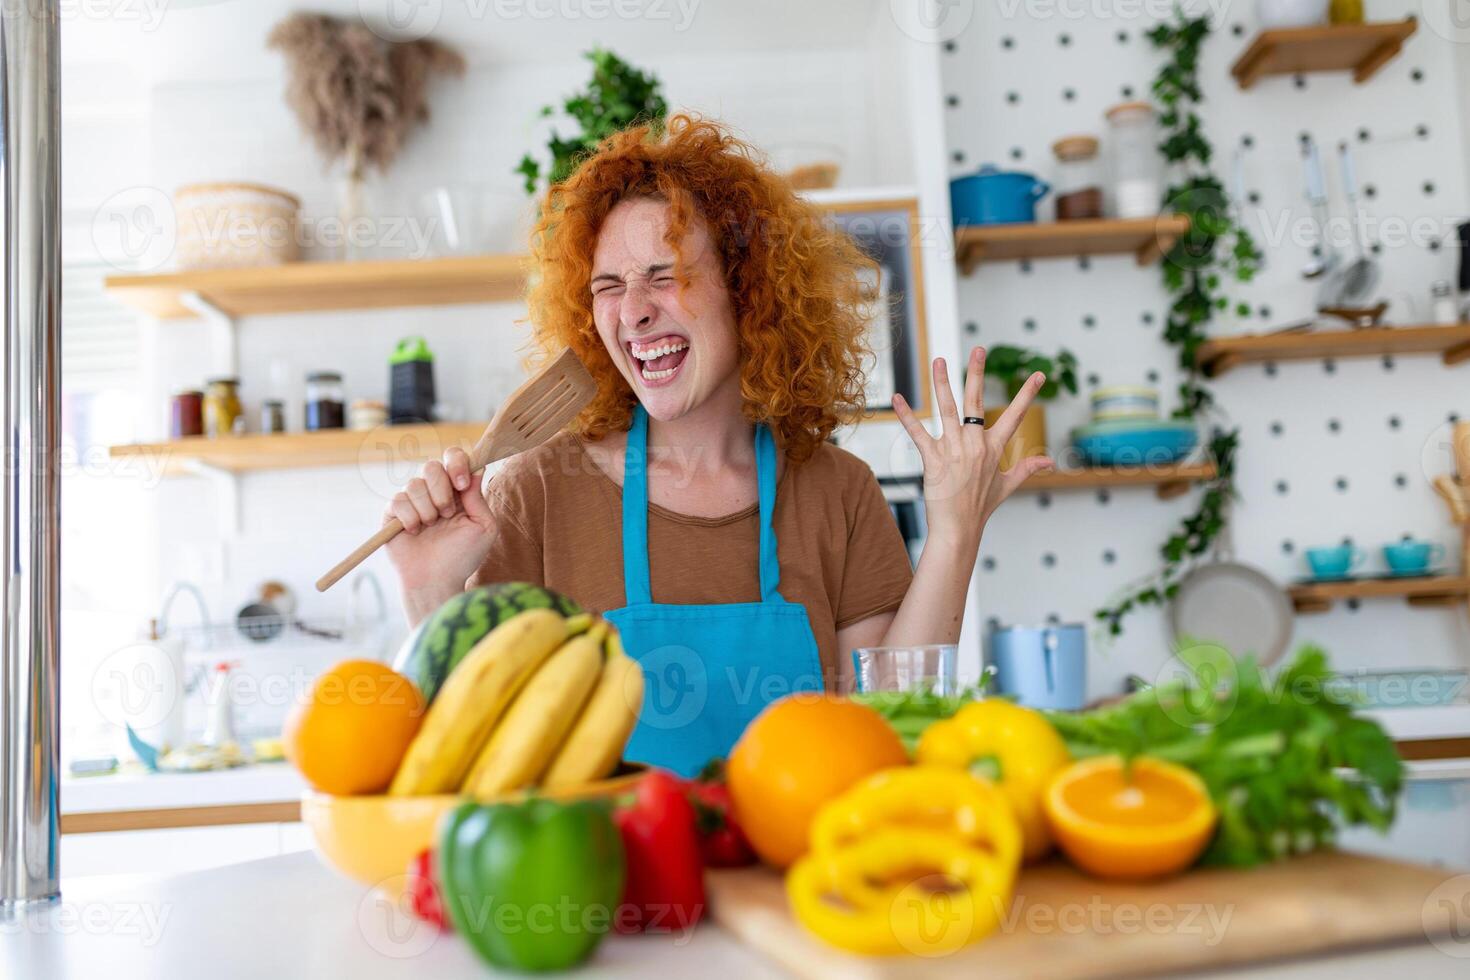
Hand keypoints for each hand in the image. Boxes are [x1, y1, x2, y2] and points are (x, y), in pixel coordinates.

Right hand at [384, 446, 496, 613]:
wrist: (436, 581)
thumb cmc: (463, 556)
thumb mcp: (482, 526)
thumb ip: (478, 496)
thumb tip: (477, 467)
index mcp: (457, 491)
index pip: (454, 458)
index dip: (457, 463)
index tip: (462, 484)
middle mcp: (434, 492)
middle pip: (432, 466)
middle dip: (441, 490)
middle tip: (446, 514)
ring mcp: (413, 501)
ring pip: (414, 483)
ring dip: (427, 509)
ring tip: (431, 527)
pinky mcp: (393, 513)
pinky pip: (398, 500)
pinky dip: (410, 518)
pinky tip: (415, 532)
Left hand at [891, 347, 1053, 549]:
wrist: (959, 529)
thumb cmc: (981, 507)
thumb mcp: (1007, 485)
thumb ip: (1027, 468)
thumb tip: (1050, 460)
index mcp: (994, 448)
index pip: (1016, 416)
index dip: (1027, 394)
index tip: (1039, 374)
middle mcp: (976, 445)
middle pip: (976, 402)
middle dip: (977, 373)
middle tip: (978, 348)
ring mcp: (954, 451)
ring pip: (948, 410)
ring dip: (942, 384)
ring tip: (939, 360)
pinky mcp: (933, 460)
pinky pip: (919, 433)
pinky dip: (907, 416)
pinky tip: (898, 399)